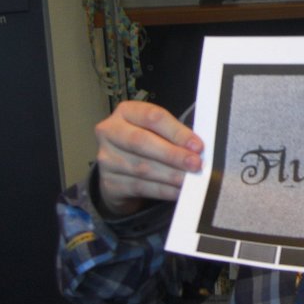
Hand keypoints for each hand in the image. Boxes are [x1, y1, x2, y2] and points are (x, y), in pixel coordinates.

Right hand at [94, 101, 203, 216]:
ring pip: (141, 168)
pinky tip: (178, 191)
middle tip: (195, 164)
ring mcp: (107, 159)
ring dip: (170, 175)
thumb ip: (174, 135)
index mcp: (126, 112)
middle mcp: (110, 132)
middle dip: (172, 154)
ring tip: (189, 180)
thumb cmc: (147, 143)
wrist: (121, 170)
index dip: (177, 132)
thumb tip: (197, 150)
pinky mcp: (109, 182)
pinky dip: (163, 190)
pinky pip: (140, 187)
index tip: (197, 145)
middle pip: (141, 142)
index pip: (152, 117)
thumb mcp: (158, 131)